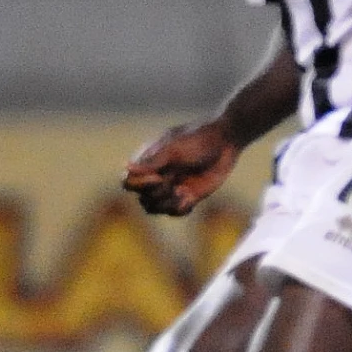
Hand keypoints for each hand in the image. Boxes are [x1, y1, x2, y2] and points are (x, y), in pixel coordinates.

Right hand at [123, 120, 238, 216]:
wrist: (226, 142)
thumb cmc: (198, 139)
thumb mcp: (174, 148)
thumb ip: (152, 161)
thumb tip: (126, 168)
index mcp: (149, 162)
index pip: (128, 182)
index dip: (139, 185)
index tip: (158, 177)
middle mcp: (157, 176)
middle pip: (142, 198)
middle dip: (157, 194)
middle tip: (174, 183)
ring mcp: (171, 187)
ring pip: (155, 208)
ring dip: (167, 204)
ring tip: (183, 194)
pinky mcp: (187, 196)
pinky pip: (174, 212)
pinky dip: (180, 209)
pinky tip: (190, 198)